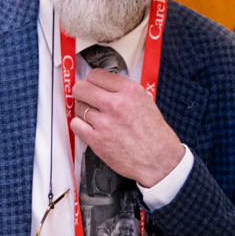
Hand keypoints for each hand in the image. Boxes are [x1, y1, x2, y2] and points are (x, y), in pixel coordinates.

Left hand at [70, 65, 185, 187]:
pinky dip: (80, 126)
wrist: (159, 161)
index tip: (93, 86)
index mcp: (130, 91)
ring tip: (93, 117)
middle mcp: (115, 104)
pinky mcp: (96, 140)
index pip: (96, 75)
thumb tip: (105, 87)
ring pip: (78, 106)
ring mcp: (104, 122)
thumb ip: (124, 92)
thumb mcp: (146, 102)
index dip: (92, 81)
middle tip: (86, 98)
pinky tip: (89, 128)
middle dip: (82, 92)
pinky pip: (75, 125)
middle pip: (81, 88)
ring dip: (82, 111)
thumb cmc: (155, 135)